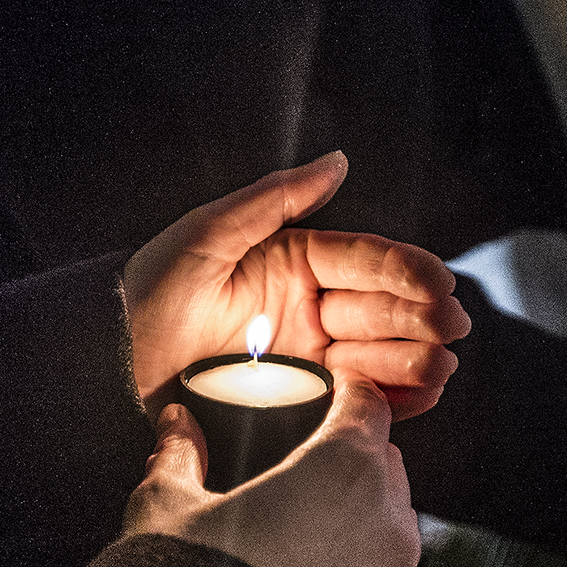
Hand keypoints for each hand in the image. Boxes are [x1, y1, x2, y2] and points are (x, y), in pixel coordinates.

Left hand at [123, 152, 471, 419]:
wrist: (115, 367)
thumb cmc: (152, 293)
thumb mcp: (206, 235)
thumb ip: (274, 198)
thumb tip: (337, 161)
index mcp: (296, 261)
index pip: (367, 261)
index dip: (408, 272)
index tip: (441, 285)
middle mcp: (312, 307)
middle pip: (384, 310)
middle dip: (422, 318)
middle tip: (450, 328)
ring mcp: (312, 358)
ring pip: (381, 354)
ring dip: (417, 358)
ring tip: (440, 364)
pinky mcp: (307, 404)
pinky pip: (363, 400)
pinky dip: (397, 398)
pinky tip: (424, 393)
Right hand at [123, 370, 419, 566]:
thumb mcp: (166, 505)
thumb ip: (179, 454)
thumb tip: (175, 424)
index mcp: (344, 467)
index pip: (367, 405)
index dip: (345, 394)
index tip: (327, 394)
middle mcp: (386, 519)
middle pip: (385, 464)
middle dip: (353, 456)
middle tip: (305, 463)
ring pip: (390, 525)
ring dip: (359, 516)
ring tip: (302, 528)